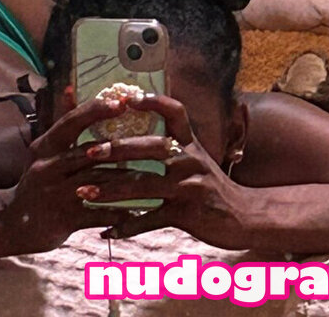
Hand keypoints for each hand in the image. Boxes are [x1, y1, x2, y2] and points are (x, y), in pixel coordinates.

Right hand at [0, 89, 177, 253]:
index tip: (123, 101)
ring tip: (158, 176)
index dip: (96, 111)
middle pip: (92, 152)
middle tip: (158, 142)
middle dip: (128, 147)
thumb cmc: (37, 181)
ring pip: (100, 183)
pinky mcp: (63, 219)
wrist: (12, 223)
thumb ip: (62, 124)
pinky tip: (140, 210)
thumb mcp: (44, 150)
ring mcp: (55, 193)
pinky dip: (119, 212)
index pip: (71, 122)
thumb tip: (71, 88)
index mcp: (45, 146)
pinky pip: (98, 214)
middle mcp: (48, 166)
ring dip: (130, 180)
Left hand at [102, 94, 257, 249]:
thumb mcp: (197, 156)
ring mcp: (188, 187)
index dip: (152, 101)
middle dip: (116, 149)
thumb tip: (139, 121)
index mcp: (190, 142)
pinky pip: (150, 220)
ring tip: (83, 191)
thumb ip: (173, 141)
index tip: (126, 98)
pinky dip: (126, 226)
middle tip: (88, 151)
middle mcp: (190, 159)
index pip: (174, 111)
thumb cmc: (211, 184)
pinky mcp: (187, 214)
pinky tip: (106, 230)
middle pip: (149, 148)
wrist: (244, 216)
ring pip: (143, 185)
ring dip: (110, 189)